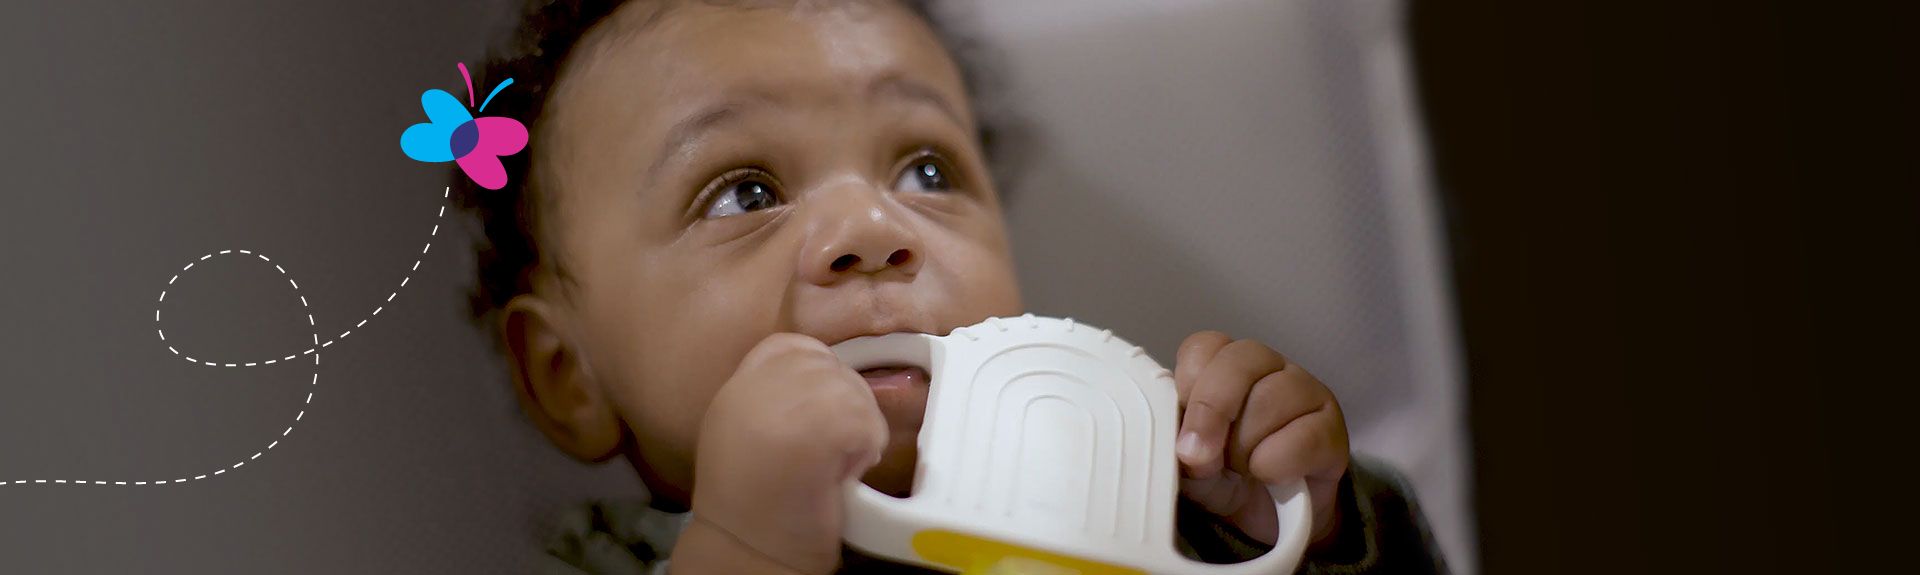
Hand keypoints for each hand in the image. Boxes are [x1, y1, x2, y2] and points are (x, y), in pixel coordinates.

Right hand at [674, 333, 889, 574]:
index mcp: (738, 385)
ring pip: (854, 391)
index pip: (795, 347)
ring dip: (858, 431)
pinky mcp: (817, 424)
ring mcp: (784, 402)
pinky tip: (838, 475)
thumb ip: (780, 395)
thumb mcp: (748, 431)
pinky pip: (867, 420)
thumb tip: (834, 376)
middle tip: (827, 453)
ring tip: (830, 468)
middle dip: (845, 406)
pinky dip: (865, 450)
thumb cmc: (757, 507)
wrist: (746, 554)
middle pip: (831, 365)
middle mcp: (754, 384)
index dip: (819, 378)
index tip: (818, 420)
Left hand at [1173, 331, 1349, 547]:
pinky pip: (1301, 438)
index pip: (1205, 347)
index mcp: (1225, 366)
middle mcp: (1268, 368)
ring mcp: (1306, 391)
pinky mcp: (1332, 428)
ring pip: (1270, 399)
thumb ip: (1180, 448)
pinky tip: (1271, 477)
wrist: (1268, 518)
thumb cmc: (1226, 477)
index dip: (1188, 383)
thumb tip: (1189, 448)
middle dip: (1211, 410)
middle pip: (1240, 361)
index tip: (1180, 421)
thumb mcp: (1189, 464)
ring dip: (1245, 446)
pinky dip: (1276, 465)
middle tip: (1200, 454)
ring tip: (1243, 468)